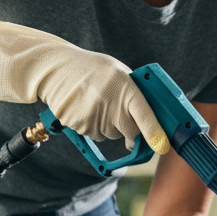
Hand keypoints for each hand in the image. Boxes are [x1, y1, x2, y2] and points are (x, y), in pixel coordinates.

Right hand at [0, 20, 169, 152]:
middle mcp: (111, 105)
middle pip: (130, 133)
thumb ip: (135, 92)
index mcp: (126, 89)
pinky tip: (86, 108)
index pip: (145, 116)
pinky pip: (95, 135)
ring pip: (111, 135)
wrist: (55, 68)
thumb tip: (154, 116)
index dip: (154, 133)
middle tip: (122, 116)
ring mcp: (94, 117)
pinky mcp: (79, 126)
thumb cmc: (92, 69)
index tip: (162, 147)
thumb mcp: (119, 72)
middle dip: (131, 131)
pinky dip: (93, 127)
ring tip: (97, 103)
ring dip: (109, 126)